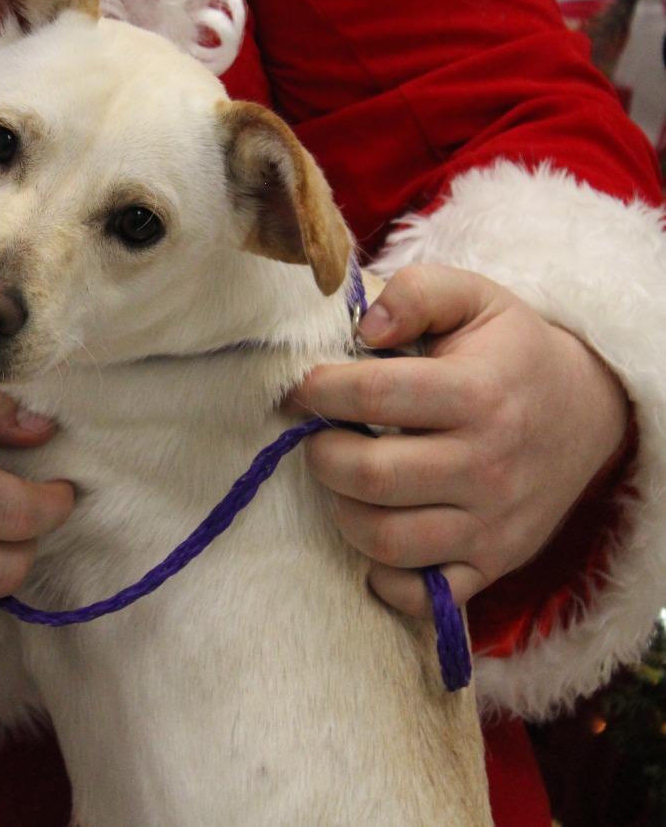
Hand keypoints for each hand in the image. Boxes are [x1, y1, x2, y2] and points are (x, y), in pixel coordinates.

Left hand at [287, 265, 627, 616]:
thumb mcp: (474, 299)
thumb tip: (366, 326)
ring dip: (341, 509)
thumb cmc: (511, 353)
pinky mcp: (492, 565)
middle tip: (317, 435)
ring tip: (344, 478)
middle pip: (368, 475)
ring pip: (384, 540)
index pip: (372, 396)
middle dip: (320, 452)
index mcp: (478, 394)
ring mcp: (492, 525)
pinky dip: (383, 577)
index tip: (303, 387)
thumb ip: (417, 293)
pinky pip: (422, 596)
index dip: (318, 389)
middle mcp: (488, 466)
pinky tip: (374, 532)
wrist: (587, 414)